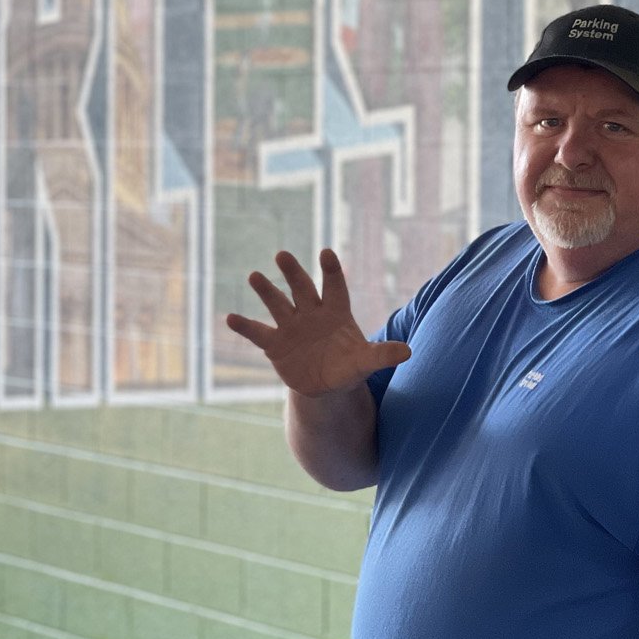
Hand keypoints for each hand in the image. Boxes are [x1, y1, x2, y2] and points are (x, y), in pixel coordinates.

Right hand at [225, 248, 409, 397]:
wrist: (326, 385)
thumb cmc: (349, 366)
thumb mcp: (366, 362)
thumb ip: (383, 355)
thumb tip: (408, 352)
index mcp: (336, 312)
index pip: (334, 287)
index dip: (331, 272)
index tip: (326, 253)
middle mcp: (311, 313)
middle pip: (302, 288)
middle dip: (293, 273)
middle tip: (282, 255)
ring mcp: (291, 326)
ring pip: (278, 303)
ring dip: (266, 291)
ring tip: (254, 276)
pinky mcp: (275, 344)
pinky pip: (258, 332)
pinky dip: (245, 326)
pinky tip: (230, 317)